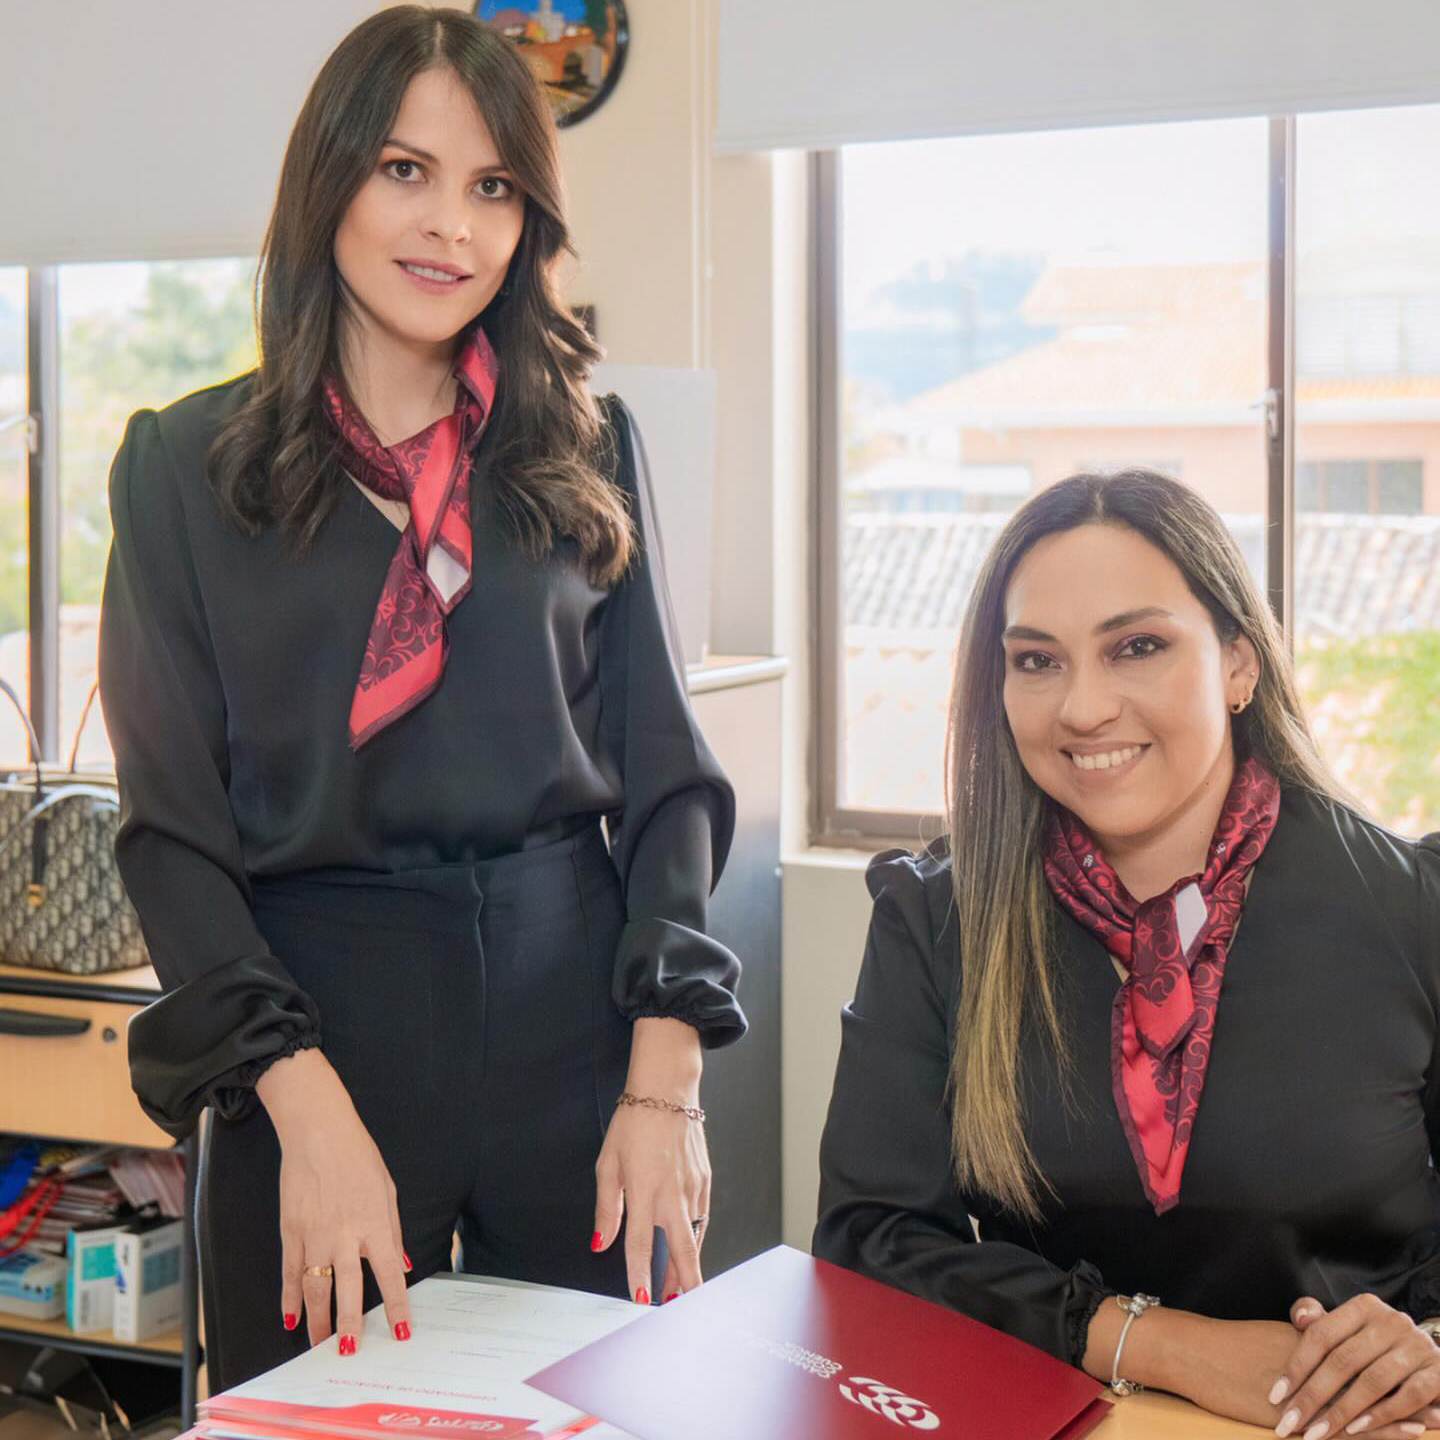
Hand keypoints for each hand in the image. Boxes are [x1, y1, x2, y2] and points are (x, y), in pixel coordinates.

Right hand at [257, 1049, 411, 1353]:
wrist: (319, 1133)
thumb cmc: (359, 1158)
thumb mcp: (387, 1191)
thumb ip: (394, 1232)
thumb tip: (403, 1266)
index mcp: (375, 1224)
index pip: (389, 1276)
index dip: (397, 1306)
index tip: (402, 1331)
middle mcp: (346, 1235)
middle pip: (349, 1291)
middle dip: (351, 1325)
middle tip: (351, 1352)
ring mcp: (315, 1236)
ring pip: (316, 1289)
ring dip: (318, 1320)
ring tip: (320, 1345)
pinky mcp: (291, 1231)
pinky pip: (291, 1273)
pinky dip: (291, 1298)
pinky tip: (292, 1317)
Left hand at [592, 1018, 708, 1305]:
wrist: (668, 1089)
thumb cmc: (634, 1121)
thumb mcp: (608, 1162)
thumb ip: (606, 1206)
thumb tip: (601, 1242)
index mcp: (644, 1189)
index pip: (641, 1244)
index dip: (640, 1275)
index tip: (639, 1299)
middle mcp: (672, 1193)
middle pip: (681, 1251)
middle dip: (680, 1284)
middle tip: (675, 1307)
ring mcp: (692, 1187)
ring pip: (695, 1238)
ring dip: (688, 1266)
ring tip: (680, 1290)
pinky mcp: (704, 1179)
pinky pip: (701, 1218)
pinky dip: (696, 1238)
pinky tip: (689, 1248)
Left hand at [1269, 1296, 1439, 1438]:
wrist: (1432, 1353)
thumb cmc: (1379, 1344)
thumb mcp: (1351, 1327)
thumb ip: (1320, 1321)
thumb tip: (1300, 1319)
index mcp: (1364, 1307)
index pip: (1322, 1336)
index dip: (1296, 1366)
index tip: (1275, 1396)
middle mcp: (1391, 1322)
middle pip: (1343, 1361)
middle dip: (1313, 1396)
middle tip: (1290, 1423)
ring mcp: (1417, 1346)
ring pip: (1372, 1381)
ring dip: (1342, 1411)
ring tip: (1318, 1433)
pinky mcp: (1438, 1372)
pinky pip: (1407, 1397)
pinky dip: (1380, 1416)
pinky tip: (1355, 1429)